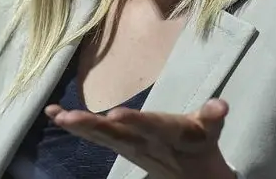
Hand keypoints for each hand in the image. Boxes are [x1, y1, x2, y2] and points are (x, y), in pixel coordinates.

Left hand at [44, 98, 235, 178]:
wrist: (193, 177)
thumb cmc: (200, 143)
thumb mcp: (211, 132)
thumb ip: (212, 117)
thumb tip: (221, 104)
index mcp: (168, 135)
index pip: (151, 127)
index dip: (135, 122)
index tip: (116, 115)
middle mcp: (144, 143)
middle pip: (117, 135)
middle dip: (93, 127)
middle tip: (70, 118)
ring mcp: (129, 147)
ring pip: (102, 136)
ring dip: (78, 127)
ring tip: (57, 116)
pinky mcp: (119, 146)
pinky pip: (94, 135)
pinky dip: (74, 125)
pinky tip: (53, 114)